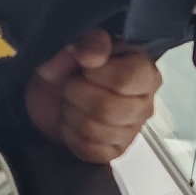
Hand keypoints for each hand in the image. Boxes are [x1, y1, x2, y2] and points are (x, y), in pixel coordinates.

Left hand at [27, 29, 161, 162]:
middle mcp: (145, 102)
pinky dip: (72, 136)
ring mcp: (132, 130)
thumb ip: (86, 43)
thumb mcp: (71, 47)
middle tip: (71, 85)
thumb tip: (92, 55)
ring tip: (71, 103)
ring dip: (71, 114)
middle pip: (108, 108)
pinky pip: (90, 150)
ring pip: (95, 129)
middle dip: (77, 95)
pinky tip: (73, 123)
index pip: (127, 78)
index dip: (96, 73)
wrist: (50, 95)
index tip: (83, 65)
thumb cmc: (68, 68)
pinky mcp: (116, 151)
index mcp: (144, 71)